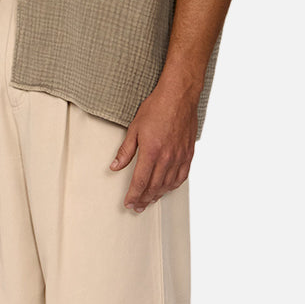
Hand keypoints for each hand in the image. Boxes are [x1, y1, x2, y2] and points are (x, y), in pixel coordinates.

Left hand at [109, 82, 196, 212]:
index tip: (129, 203)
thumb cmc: (157, 108)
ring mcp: (179, 156)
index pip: (140, 182)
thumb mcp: (134, 128)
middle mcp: (166, 157)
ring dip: (158, 195)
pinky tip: (168, 188)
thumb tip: (115, 166)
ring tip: (150, 200)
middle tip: (137, 207)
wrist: (179, 96)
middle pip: (154, 187)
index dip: (133, 196)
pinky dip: (173, 185)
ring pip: (168, 184)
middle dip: (144, 199)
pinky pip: (182, 176)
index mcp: (151, 152)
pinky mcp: (188, 153)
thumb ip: (125, 151)